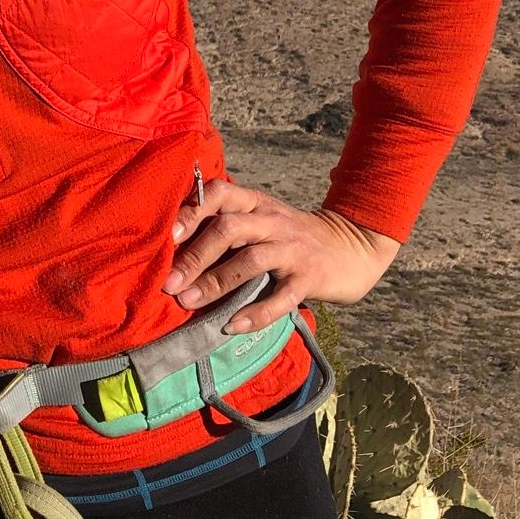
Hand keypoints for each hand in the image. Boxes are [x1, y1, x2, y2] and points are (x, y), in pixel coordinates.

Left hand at [161, 176, 400, 332]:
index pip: (219, 193)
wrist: (351, 247)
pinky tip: (232, 325)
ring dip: (216, 282)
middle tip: (169, 283)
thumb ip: (227, 225)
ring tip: (189, 303)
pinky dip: (256, 313)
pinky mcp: (311, 277)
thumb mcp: (262, 218)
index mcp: (255, 203)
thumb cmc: (291, 236)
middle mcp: (272, 220)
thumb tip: (174, 248)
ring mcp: (293, 248)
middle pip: (229, 228)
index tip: (167, 236)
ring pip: (251, 259)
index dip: (191, 211)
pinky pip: (282, 296)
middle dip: (195, 255)